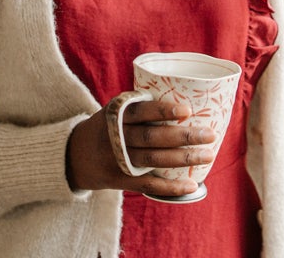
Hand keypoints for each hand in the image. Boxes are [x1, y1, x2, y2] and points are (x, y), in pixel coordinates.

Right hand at [65, 97, 216, 195]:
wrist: (73, 155)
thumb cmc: (107, 126)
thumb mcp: (115, 110)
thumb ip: (142, 106)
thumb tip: (190, 96)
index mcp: (116, 115)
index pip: (141, 111)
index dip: (163, 111)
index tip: (187, 111)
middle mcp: (116, 137)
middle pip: (152, 137)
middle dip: (183, 136)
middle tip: (210, 134)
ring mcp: (117, 160)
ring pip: (153, 160)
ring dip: (183, 159)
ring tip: (208, 155)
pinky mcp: (119, 180)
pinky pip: (148, 184)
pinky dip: (170, 187)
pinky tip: (191, 185)